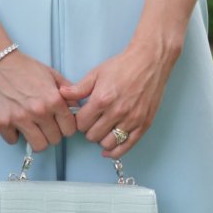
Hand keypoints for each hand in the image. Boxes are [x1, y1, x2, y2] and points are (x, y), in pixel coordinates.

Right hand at [0, 48, 77, 149]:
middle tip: (45, 124)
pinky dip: (14, 135)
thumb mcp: (51, 74)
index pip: (70, 129)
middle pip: (55, 140)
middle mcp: (38, 111)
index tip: (60, 124)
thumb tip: (76, 108)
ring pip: (38, 146)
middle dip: (52, 133)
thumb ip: (68, 92)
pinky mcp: (2, 123)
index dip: (66, 127)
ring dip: (37, 139)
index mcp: (53, 100)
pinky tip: (14, 123)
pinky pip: (14, 141)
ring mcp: (19, 119)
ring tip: (32, 128)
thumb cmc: (23, 67)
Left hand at [60, 33, 177, 156]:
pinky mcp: (144, 124)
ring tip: (103, 131)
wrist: (150, 61)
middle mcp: (116, 112)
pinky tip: (109, 150)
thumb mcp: (97, 73)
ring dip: (102, 140)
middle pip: (93, 136)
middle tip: (93, 123)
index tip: (83, 117)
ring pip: (108, 143)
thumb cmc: (123, 65)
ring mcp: (132, 120)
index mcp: (102, 99)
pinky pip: (127, 146)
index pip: (81, 124)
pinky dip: (116, 151)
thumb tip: (62, 94)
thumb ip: (79, 88)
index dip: (79, 122)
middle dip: (89, 131)